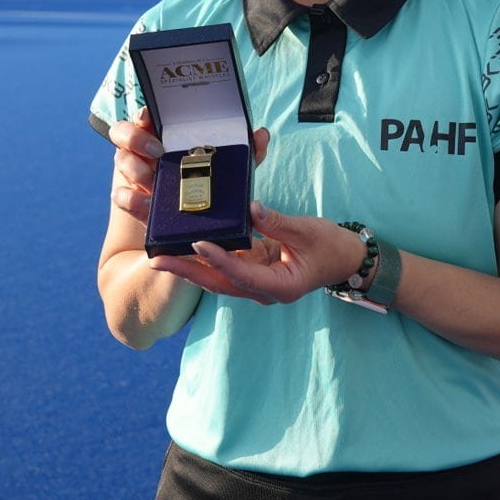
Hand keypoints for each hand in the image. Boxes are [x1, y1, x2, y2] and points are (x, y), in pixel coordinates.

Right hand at [108, 110, 269, 224]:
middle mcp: (144, 151)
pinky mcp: (132, 201)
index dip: (144, 113)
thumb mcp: (230, 170)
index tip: (152, 116)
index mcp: (164, 135)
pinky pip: (121, 197)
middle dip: (134, 137)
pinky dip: (129, 198)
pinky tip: (142, 201)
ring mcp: (135, 175)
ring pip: (121, 161)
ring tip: (152, 179)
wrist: (193, 227)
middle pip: (122, 132)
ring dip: (134, 168)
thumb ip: (246, 152)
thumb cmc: (211, 185)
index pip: (146, 115)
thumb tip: (262, 134)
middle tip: (157, 151)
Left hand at [150, 202, 362, 305]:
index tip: (198, 243)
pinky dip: (204, 257)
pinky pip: (224, 266)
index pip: (242, 274)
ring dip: (189, 266)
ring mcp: (255, 282)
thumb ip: (278, 222)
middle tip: (156, 260)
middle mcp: (262, 290)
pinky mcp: (252, 270)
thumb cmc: (330, 247)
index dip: (219, 259)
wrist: (343, 259)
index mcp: (280, 286)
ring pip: (217, 277)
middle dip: (187, 272)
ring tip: (159, 255)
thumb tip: (250, 209)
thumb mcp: (308, 232)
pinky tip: (183, 245)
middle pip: (219, 282)